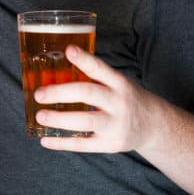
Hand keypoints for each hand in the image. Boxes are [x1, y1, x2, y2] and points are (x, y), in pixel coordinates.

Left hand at [34, 45, 158, 152]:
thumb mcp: (117, 83)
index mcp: (119, 83)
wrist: (154, 126)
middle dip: (61, 93)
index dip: (85, 59)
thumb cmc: (125, 98)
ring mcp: (115, 125)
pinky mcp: (110, 144)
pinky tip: (44, 139)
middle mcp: (119, 102)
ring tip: (39, 116)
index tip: (69, 49)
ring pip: (85, 121)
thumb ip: (92, 77)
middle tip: (39, 94)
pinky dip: (62, 143)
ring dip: (59, 119)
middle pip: (88, 94)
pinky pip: (83, 145)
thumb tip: (51, 70)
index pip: (101, 68)